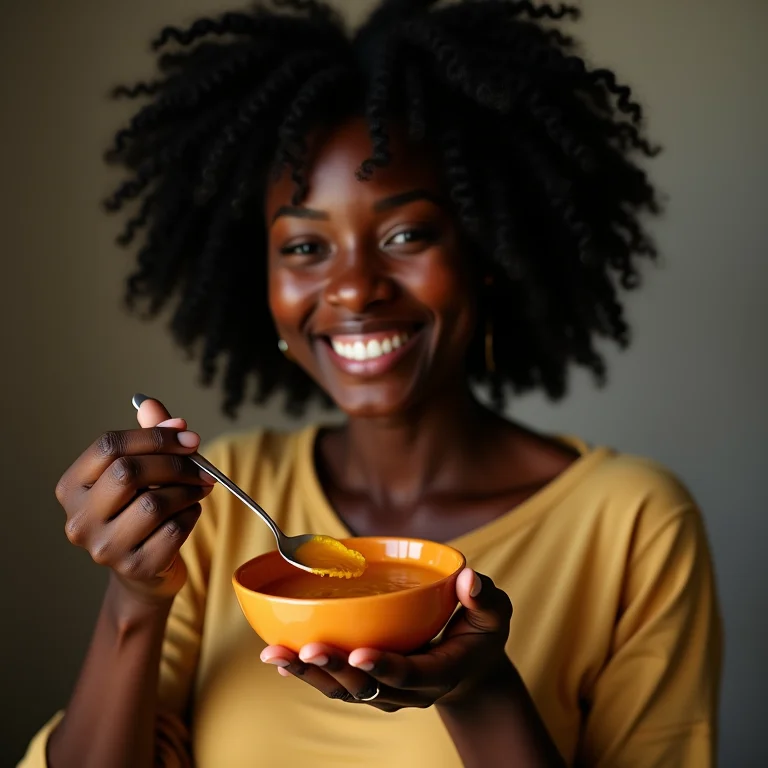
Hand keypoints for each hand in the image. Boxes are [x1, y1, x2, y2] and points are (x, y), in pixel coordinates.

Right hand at [54, 397, 215, 602]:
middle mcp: (80, 519)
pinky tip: (191, 512)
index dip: (155, 435)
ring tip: (199, 488)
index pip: (108, 445)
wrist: (145, 569)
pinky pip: (174, 529)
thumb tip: (154, 405)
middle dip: (174, 462)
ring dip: (187, 490)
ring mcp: (104, 548)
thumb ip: (148, 436)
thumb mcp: (142, 471)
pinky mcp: (135, 567)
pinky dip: (191, 515)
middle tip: (201, 464)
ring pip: (154, 503)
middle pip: (129, 472)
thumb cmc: (141, 510)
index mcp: (72, 487)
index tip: (189, 436)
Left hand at [260, 567, 512, 711]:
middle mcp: (408, 691)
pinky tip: (281, 659)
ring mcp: (386, 692)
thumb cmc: (480, 635)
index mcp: (439, 672)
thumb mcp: (493, 615)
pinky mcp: (370, 686)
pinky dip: (308, 674)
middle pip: (366, 686)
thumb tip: (470, 578)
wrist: (470, 670)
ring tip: (274, 655)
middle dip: (333, 669)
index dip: (384, 665)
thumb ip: (484, 598)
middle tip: (303, 649)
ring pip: (343, 690)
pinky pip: (336, 685)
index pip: (410, 673)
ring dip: (309, 674)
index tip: (358, 653)